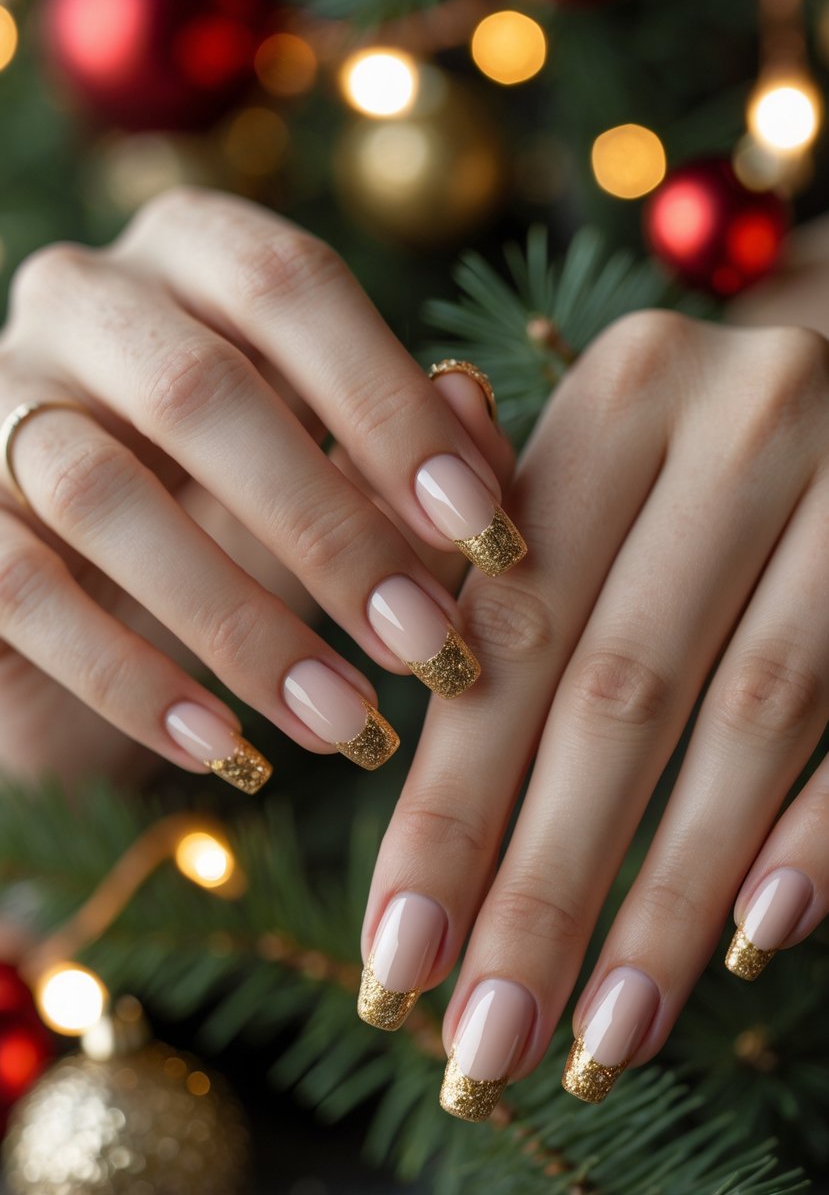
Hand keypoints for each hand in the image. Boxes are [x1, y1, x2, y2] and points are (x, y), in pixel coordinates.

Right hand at [0, 185, 516, 787]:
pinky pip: (22, 587)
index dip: (391, 408)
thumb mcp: (334, 472)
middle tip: (423, 644)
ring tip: (341, 720)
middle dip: (327, 531)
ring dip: (239, 624)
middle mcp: (83, 300)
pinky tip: (224, 746)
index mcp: (192, 254)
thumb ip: (403, 443)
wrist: (91, 594)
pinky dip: (131, 678)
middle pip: (198, 392)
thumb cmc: (240, 515)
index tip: (481, 530)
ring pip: (101, 493)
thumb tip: (474, 407)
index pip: (292, 288)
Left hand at [359, 309, 828, 1116]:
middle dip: (543, 887)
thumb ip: (489, 590)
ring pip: (748, 720)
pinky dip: (812, 826)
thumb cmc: (690, 456)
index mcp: (616, 403)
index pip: (509, 639)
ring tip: (602, 1034)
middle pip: (617, 694)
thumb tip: (399, 804)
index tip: (398, 961)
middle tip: (485, 1048)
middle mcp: (737, 424)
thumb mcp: (591, 479)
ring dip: (669, 897)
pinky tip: (754, 939)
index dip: (448, 808)